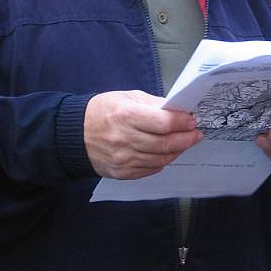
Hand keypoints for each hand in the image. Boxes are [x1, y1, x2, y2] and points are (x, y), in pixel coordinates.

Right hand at [84, 90, 202, 179]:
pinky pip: (150, 169)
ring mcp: (122, 159)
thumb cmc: (103, 111)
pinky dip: (163, 161)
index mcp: (126, 115)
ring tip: (185, 142)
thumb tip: (178, 110)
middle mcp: (124, 139)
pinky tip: (168, 152)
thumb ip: (153, 104)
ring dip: (178, 151)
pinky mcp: (122, 173)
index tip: (192, 119)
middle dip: (186, 138)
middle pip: (165, 143)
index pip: (163, 122)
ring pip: (161, 159)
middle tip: (196, 134)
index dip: (182, 122)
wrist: (74, 134)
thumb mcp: (127, 97)